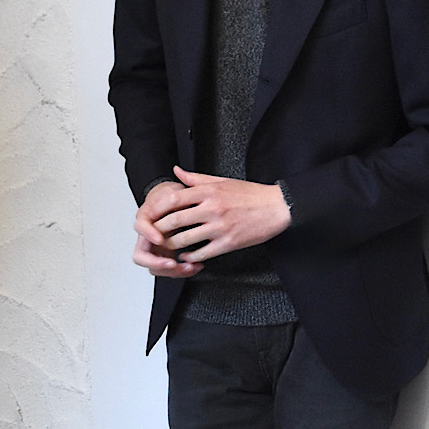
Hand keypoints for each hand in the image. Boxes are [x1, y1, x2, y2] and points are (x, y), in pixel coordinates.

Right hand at [133, 181, 202, 277]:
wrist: (180, 203)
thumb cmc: (174, 198)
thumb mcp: (173, 193)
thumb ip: (171, 198)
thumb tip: (174, 204)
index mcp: (147, 220)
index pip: (140, 228)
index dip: (148, 234)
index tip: (160, 238)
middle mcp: (148, 237)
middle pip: (142, 257)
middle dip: (158, 263)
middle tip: (173, 263)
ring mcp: (157, 249)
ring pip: (156, 268)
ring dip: (172, 271)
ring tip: (190, 266)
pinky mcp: (168, 257)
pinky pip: (171, 269)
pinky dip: (183, 270)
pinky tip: (195, 266)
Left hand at [153, 166, 290, 262]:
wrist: (276, 207)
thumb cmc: (251, 195)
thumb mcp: (222, 181)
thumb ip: (196, 178)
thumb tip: (176, 172)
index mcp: (209, 191)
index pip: (173, 199)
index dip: (158, 209)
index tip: (152, 215)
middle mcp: (212, 208)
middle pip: (174, 221)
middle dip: (160, 230)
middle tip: (154, 235)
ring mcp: (219, 227)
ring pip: (185, 240)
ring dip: (172, 246)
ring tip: (167, 247)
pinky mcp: (228, 243)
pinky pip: (202, 253)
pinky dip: (190, 256)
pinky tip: (186, 256)